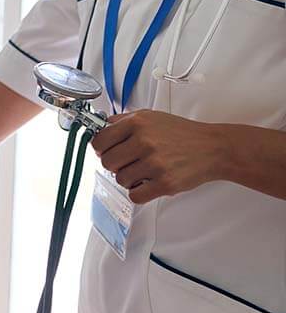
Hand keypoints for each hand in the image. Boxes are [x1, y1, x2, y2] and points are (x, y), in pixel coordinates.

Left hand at [92, 110, 225, 203]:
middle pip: (107, 162)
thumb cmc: (182, 133)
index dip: (100, 149)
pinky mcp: (165, 183)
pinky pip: (135, 195)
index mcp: (137, 123)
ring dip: (128, 179)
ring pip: (120, 179)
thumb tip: (101, 127)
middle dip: (114, 164)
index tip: (106, 151)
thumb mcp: (151, 117)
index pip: (99, 141)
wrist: (214, 148)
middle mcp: (144, 141)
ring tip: (141, 172)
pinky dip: (138, 192)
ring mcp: (154, 163)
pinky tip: (147, 184)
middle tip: (126, 163)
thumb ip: (124, 120)